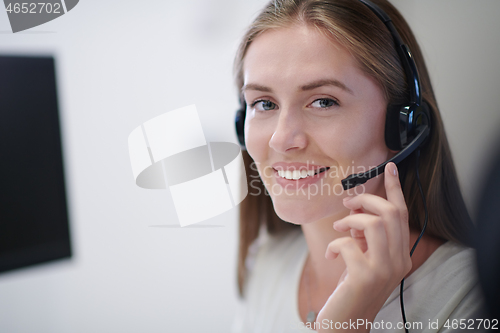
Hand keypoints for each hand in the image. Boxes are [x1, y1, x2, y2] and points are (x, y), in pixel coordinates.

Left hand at [316, 162, 410, 331]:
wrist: (347, 322)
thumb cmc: (352, 288)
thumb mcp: (364, 257)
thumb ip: (367, 235)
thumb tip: (356, 206)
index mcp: (401, 255)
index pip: (402, 214)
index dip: (395, 188)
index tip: (389, 166)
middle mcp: (399, 262)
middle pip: (390, 213)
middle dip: (366, 201)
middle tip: (347, 205)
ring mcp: (384, 270)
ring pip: (373, 223)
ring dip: (350, 221)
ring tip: (338, 229)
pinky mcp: (364, 276)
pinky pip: (348, 243)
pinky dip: (335, 243)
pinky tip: (332, 255)